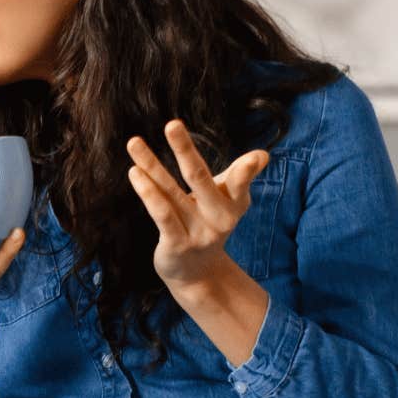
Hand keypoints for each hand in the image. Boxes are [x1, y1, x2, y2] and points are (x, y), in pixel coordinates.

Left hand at [124, 119, 268, 290]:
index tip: (256, 157)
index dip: (246, 171)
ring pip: (170, 192)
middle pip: (199, 177)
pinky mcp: (176, 244)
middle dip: (185, 150)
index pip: (238, 182)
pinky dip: (148, 193)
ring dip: (151, 166)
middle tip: (172, 124)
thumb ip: (241, 176)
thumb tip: (262, 155)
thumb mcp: (229, 201)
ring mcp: (197, 233)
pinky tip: (135, 172)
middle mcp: (219, 219)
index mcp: (235, 205)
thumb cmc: (211, 223)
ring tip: (134, 143)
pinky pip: (161, 214)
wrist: (197, 274)